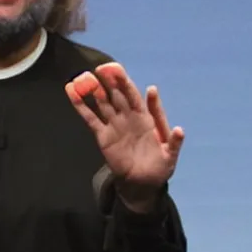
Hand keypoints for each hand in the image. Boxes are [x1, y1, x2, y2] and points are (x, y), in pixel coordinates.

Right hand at [65, 62, 184, 189]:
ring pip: (102, 102)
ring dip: (93, 89)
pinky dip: (80, 105)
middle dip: (109, 81)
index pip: (135, 96)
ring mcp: (114, 124)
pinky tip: (72, 91)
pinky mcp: (102, 135)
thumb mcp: (170, 155)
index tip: (120, 72)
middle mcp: (128, 116)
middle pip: (117, 94)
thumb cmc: (159, 166)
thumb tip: (180, 129)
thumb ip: (174, 142)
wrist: (142, 183)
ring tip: (84, 77)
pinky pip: (90, 118)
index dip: (127, 84)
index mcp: (145, 117)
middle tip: (101, 68)